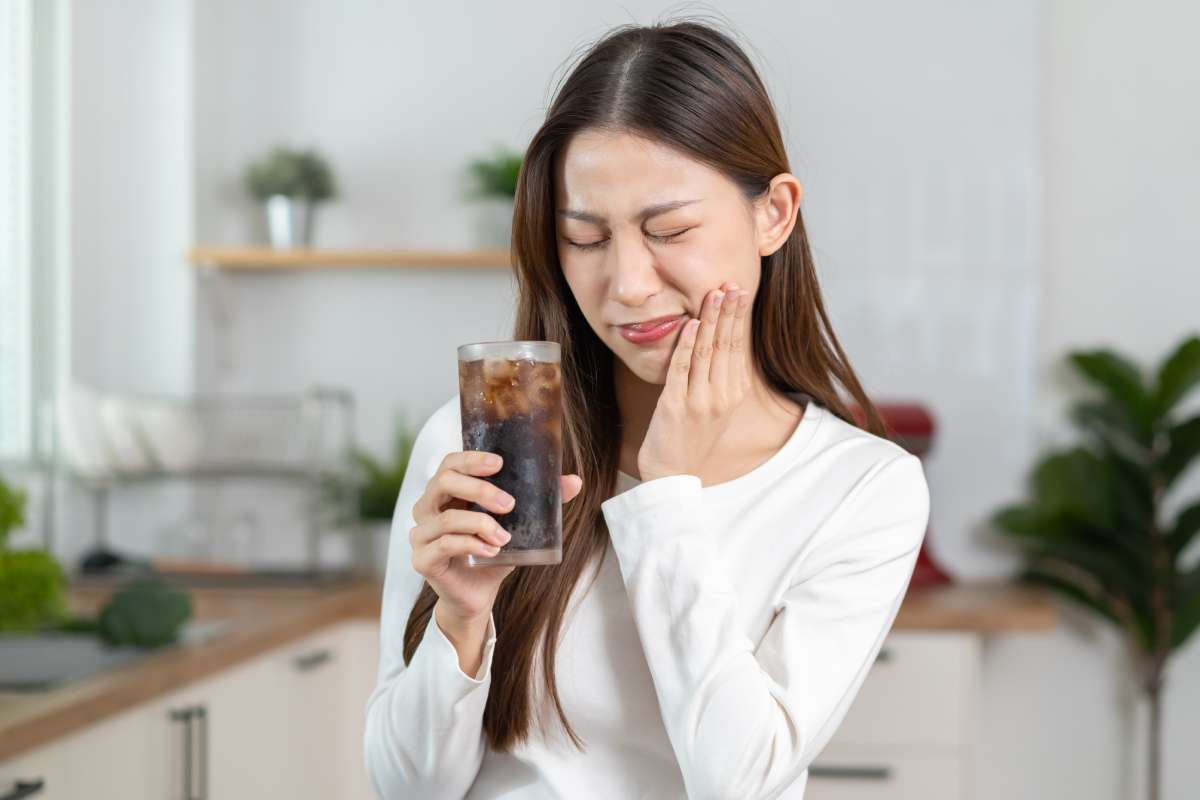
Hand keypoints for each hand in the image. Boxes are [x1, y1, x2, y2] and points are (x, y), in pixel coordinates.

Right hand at [410, 450, 582, 621]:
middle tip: (510, 504)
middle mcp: (428, 508)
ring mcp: (421, 534)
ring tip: (505, 537)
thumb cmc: (492, 552)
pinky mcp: (422, 559)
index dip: (471, 459)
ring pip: (448, 517)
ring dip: (482, 523)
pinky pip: (446, 545)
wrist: (478, 595)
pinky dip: (473, 545)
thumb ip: (541, 501)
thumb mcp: (518, 524)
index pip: (450, 463)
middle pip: (444, 482)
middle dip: (480, 489)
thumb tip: (575, 481)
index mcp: (446, 492)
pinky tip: (492, 551)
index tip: (499, 464)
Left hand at [638, 281, 752, 481]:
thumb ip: (720, 377)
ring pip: (707, 352)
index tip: (739, 292)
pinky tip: (691, 324)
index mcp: (734, 394)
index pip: (738, 347)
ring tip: (713, 294)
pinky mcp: (676, 406)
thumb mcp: (716, 407)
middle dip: (729, 312)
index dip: (738, 318)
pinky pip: (683, 370)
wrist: (673, 475)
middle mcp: (722, 396)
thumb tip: (719, 342)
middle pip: (726, 345)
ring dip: (711, 320)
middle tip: (731, 284)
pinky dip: (687, 345)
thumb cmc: (691, 437)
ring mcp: (700, 401)